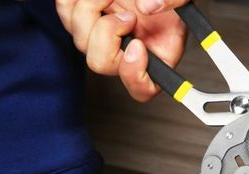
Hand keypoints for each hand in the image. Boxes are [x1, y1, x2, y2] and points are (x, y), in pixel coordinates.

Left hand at [55, 0, 188, 101]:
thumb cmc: (166, 0)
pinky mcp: (83, 20)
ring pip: (79, 39)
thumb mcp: (182, 0)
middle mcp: (126, 54)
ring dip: (92, 8)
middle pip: (100, 63)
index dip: (134, 74)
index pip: (142, 89)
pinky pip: (66, 13)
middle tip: (125, 12)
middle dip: (107, 31)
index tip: (138, 46)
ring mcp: (101, 40)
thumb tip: (146, 7)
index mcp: (156, 58)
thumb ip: (174, 1)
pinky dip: (74, 1)